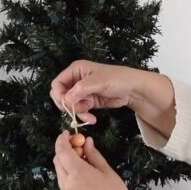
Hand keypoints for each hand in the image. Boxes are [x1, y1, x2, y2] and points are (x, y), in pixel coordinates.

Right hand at [50, 60, 176, 138]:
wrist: (133, 89)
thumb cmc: (117, 78)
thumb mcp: (98, 82)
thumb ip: (81, 90)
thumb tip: (66, 99)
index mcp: (75, 70)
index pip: (57, 84)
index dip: (59, 95)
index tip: (67, 104)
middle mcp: (76, 80)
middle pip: (61, 95)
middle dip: (69, 105)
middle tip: (79, 110)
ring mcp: (82, 92)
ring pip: (69, 105)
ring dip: (78, 112)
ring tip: (89, 115)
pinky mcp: (88, 102)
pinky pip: (79, 111)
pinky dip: (84, 116)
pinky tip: (92, 119)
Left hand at [53, 130, 151, 189]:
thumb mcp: (107, 171)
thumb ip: (93, 154)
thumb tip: (86, 141)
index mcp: (77, 173)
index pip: (61, 150)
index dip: (62, 139)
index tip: (67, 133)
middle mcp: (67, 184)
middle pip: (58, 160)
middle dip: (64, 150)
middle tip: (77, 146)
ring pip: (59, 172)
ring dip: (65, 162)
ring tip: (82, 161)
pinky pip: (63, 183)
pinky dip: (67, 174)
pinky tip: (81, 175)